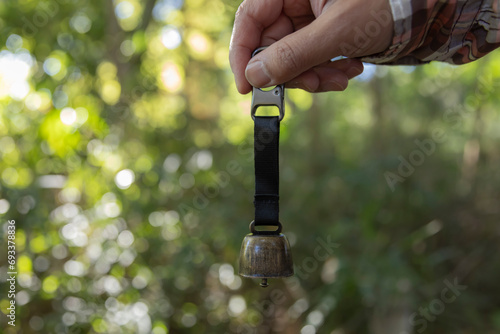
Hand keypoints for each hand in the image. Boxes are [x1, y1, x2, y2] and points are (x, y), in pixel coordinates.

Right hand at [229, 0, 393, 93]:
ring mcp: (309, 16)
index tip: (247, 87)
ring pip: (292, 56)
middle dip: (294, 72)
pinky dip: (327, 70)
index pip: (250, 18)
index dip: (243, 53)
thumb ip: (294, 55)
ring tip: (342, 77)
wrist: (424, 7)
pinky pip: (311, 57)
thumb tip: (255, 77)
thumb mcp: (338, 31)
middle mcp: (295, 0)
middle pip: (272, 44)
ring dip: (314, 75)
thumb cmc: (386, 4)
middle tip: (314, 85)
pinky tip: (350, 67)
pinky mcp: (322, 31)